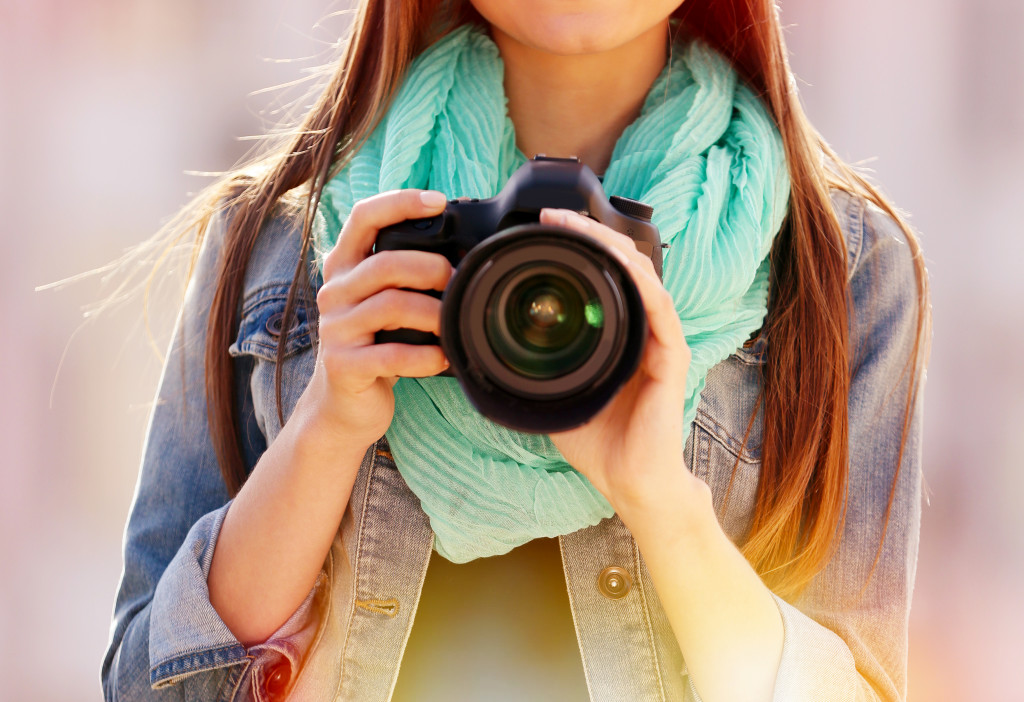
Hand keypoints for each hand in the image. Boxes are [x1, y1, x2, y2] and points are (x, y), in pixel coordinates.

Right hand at [299, 189, 453, 451]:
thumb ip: (405, 275)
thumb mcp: (383, 302)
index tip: (439, 201)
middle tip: (456, 280)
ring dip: (434, 313)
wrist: (343, 406)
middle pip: (384, 263)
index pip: (363, 217)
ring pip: (390, 306)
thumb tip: (463, 255)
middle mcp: (333, 292)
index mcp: (344, 267)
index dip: (400, 202)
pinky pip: (391, 355)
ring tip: (453, 323)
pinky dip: (425, 356)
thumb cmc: (375, 346)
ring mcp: (335, 330)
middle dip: (429, 267)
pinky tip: (442, 358)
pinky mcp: (343, 366)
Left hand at [539, 208, 697, 516]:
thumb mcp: (554, 393)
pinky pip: (660, 310)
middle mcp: (641, 330)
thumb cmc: (598, 443)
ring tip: (580, 227)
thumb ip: (533, 367)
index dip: (578, 246)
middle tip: (555, 216)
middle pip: (623, 264)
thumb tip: (486, 351)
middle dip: (591, 233)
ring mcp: (659, 341)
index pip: (602, 275)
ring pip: (643, 276)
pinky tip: (619, 263)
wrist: (630, 482)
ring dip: (612, 247)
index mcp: (617, 334)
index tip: (543, 228)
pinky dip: (641, 283)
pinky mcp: (672, 357)